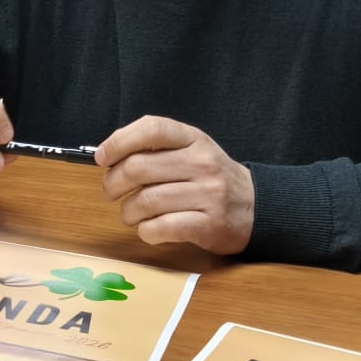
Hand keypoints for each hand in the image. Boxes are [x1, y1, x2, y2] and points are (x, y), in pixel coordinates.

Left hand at [96, 116, 253, 254]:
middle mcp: (202, 163)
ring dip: (127, 212)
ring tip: (131, 214)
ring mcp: (208, 195)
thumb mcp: (192, 150)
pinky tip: (148, 229)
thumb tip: (107, 156)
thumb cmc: (211, 178)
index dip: (119, 141)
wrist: (257, 207)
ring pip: (145, 201)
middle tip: (111, 192)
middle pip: (138, 167)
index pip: (151, 129)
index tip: (102, 158)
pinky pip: (160, 228)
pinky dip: (145, 231)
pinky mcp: (209, 225)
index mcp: (194, 139)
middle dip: (112, 183)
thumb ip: (157, 148)